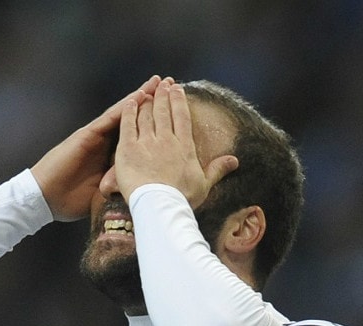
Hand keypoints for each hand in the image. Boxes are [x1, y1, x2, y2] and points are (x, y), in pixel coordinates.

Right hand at [30, 76, 163, 221]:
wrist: (46, 198)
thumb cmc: (71, 200)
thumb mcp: (106, 194)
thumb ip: (123, 186)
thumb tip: (143, 194)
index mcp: (114, 157)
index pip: (140, 137)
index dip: (158, 125)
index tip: (178, 115)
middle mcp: (107, 143)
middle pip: (137, 120)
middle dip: (156, 104)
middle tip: (175, 88)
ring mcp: (97, 136)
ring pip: (125, 113)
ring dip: (142, 97)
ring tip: (159, 83)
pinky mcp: (88, 135)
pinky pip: (110, 118)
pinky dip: (125, 107)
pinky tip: (139, 95)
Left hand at [114, 81, 238, 208]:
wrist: (161, 206)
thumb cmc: (182, 199)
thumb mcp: (204, 184)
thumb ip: (218, 169)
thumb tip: (235, 161)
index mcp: (184, 146)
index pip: (182, 117)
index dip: (179, 101)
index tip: (178, 89)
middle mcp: (166, 140)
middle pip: (165, 111)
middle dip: (164, 94)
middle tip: (164, 83)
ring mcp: (147, 142)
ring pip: (147, 115)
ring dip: (148, 100)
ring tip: (149, 91)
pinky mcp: (129, 148)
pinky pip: (128, 124)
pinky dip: (129, 110)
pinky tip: (130, 100)